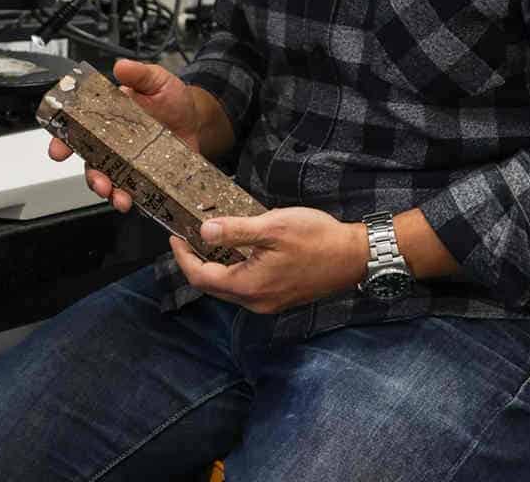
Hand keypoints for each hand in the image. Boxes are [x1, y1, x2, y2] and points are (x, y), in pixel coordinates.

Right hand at [48, 59, 201, 213]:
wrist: (197, 119)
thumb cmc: (173, 99)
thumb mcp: (157, 80)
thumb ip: (139, 74)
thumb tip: (121, 66)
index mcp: (108, 118)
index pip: (78, 129)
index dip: (63, 141)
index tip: (59, 151)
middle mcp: (113, 143)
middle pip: (91, 163)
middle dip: (91, 176)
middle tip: (100, 182)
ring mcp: (128, 162)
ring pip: (109, 181)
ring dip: (110, 192)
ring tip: (120, 197)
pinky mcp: (145, 175)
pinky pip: (133, 191)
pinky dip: (132, 199)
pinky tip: (137, 201)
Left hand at [169, 207, 368, 313]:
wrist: (354, 257)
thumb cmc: (316, 238)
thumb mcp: (273, 226)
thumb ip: (236, 231)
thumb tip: (203, 232)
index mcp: (249, 286)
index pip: (201, 277)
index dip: (183, 257)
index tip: (175, 237)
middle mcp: (256, 301)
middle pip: (213, 286)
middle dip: (196, 263)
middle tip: (188, 238)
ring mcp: (269, 302)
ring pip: (230, 288)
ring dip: (217, 267)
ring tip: (211, 241)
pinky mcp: (281, 298)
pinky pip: (248, 287)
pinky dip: (236, 270)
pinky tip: (241, 250)